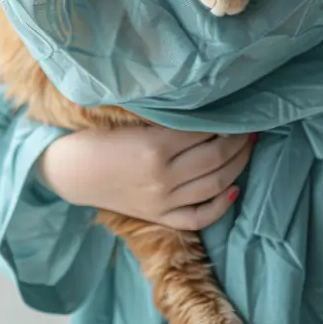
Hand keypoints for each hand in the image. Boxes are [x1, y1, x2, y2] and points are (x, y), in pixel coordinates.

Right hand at [37, 124, 256, 230]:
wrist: (71, 171)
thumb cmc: (99, 136)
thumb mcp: (131, 118)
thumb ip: (168, 116)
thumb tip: (207, 107)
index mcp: (155, 146)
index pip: (206, 131)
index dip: (227, 119)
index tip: (238, 109)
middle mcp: (163, 176)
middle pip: (217, 156)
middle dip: (240, 140)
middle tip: (251, 126)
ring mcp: (163, 201)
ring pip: (215, 184)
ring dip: (238, 164)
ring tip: (249, 147)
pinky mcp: (159, 217)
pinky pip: (198, 216)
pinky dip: (221, 205)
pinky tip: (235, 188)